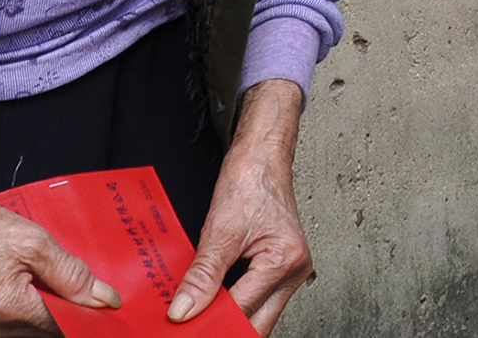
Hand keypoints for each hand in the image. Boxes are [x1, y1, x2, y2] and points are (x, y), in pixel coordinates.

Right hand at [0, 184, 117, 337]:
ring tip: (43, 283)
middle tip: (70, 286)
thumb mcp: (35, 242)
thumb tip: (103, 297)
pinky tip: (27, 291)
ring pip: (29, 334)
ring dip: (44, 314)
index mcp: (11, 310)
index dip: (86, 316)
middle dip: (64, 313)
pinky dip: (24, 316)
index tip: (101, 305)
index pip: (64, 329)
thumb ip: (72, 274)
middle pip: (46, 333)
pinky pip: (8, 331)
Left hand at [170, 80, 311, 333]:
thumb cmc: (250, 181)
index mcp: (285, 261)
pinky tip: (210, 304)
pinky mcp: (280, 269)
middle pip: (256, 323)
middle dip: (224, 328)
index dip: (209, 322)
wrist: (262, 157)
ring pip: (256, 314)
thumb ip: (202, 276)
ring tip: (197, 315)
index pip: (242, 310)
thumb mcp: (220, 230)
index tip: (182, 325)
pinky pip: (255, 299)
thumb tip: (184, 311)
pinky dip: (232, 303)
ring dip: (227, 317)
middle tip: (191, 326)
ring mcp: (290, 272)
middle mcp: (294, 271)